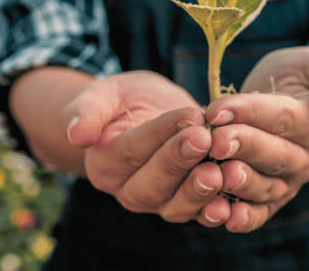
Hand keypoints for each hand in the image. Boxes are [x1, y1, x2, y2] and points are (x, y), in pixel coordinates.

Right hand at [65, 71, 229, 223]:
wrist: (147, 112)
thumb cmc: (123, 101)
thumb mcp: (103, 95)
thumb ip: (87, 111)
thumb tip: (77, 134)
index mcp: (105, 163)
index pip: (131, 151)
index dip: (159, 135)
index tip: (189, 117)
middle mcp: (129, 189)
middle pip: (153, 183)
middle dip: (180, 161)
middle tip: (204, 139)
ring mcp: (160, 200)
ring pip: (176, 205)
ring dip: (199, 190)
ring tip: (220, 171)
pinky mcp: (186, 202)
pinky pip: (199, 212)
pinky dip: (215, 210)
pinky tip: (232, 202)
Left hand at [203, 46, 308, 232]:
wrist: (295, 96)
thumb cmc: (303, 75)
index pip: (281, 118)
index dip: (248, 113)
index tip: (216, 110)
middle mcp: (306, 158)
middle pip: (272, 154)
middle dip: (241, 147)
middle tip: (214, 141)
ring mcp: (290, 181)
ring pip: (265, 187)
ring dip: (239, 184)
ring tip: (215, 176)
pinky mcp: (273, 196)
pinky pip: (260, 212)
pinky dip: (244, 218)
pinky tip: (223, 217)